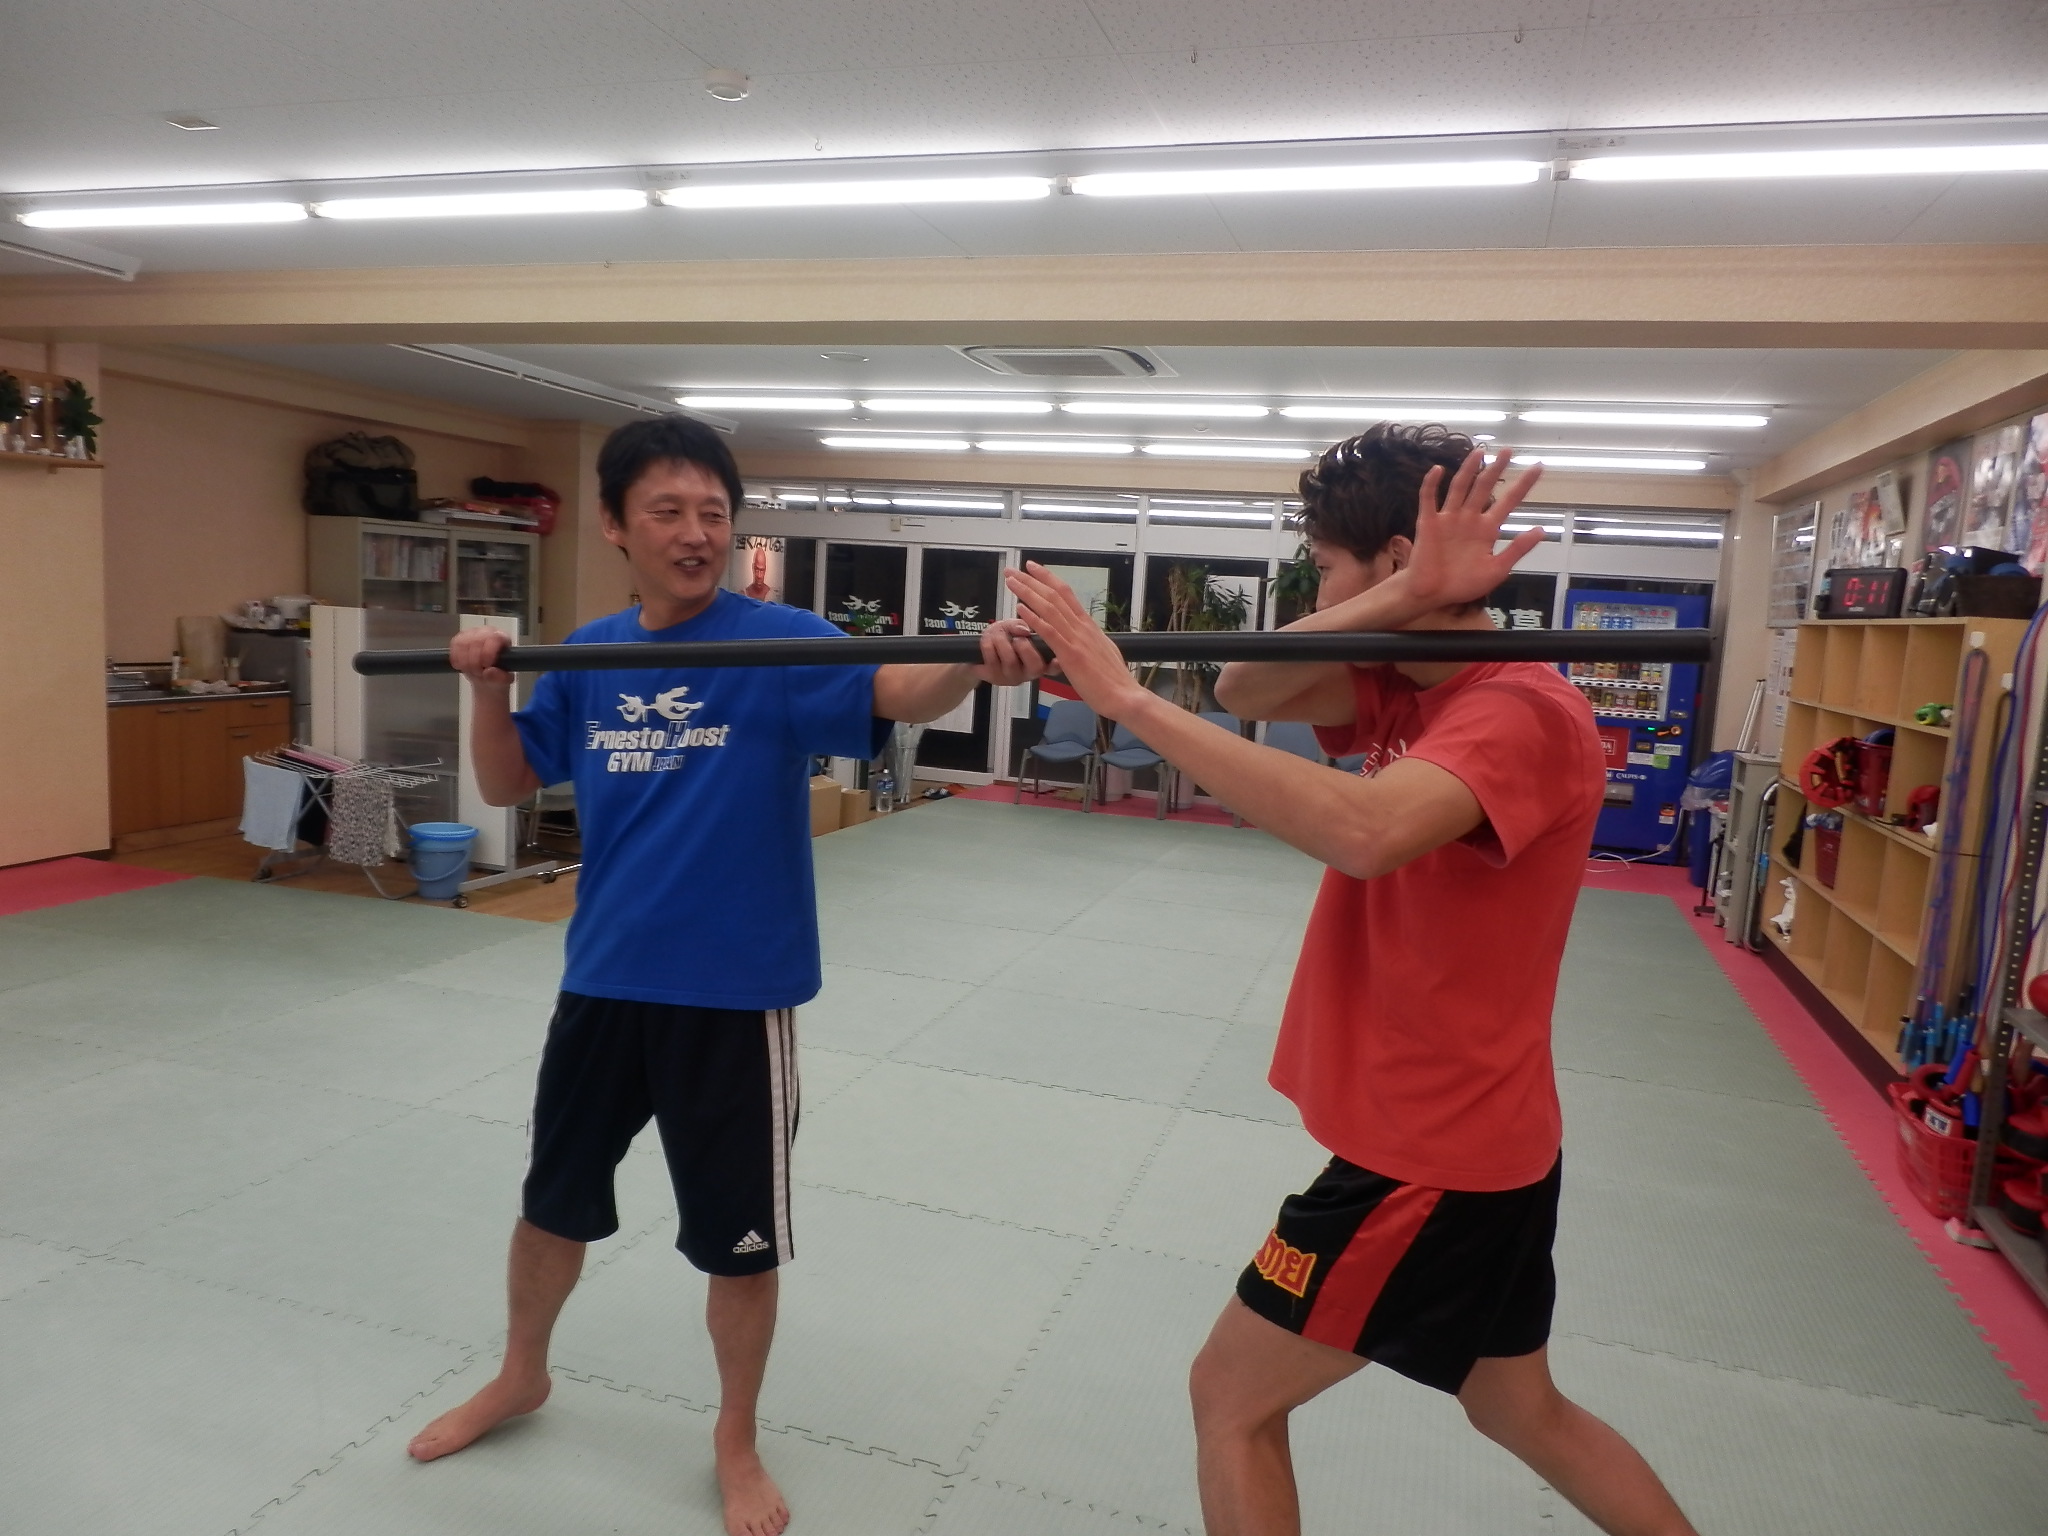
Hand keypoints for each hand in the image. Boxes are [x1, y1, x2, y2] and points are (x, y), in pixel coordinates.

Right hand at [449, 626, 513, 688]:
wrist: (485, 677)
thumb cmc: (496, 675)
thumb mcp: (503, 680)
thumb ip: (500, 677)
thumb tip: (490, 671)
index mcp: (502, 638)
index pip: (494, 637)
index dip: (487, 652)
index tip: (486, 665)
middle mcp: (488, 632)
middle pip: (476, 641)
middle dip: (474, 661)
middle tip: (478, 672)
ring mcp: (472, 633)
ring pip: (463, 643)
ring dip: (464, 661)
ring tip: (471, 670)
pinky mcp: (460, 638)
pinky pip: (454, 645)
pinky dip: (456, 658)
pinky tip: (462, 665)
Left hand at [972, 617, 1050, 685]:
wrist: (977, 649)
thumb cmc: (1001, 638)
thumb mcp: (1012, 626)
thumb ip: (1019, 625)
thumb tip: (1024, 631)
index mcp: (1039, 659)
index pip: (1054, 667)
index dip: (1057, 665)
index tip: (1058, 660)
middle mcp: (1028, 672)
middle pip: (1035, 666)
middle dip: (1024, 646)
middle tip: (1015, 638)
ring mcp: (1011, 677)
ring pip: (1011, 661)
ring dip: (1001, 641)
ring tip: (996, 634)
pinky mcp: (994, 678)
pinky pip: (992, 660)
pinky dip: (988, 644)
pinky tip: (987, 641)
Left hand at [1003, 563, 1151, 720]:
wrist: (1124, 696)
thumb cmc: (1114, 681)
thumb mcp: (1102, 653)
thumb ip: (1089, 642)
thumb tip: (1085, 638)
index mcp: (1088, 626)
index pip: (1066, 594)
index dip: (1048, 578)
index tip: (1033, 568)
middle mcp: (1082, 627)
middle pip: (1054, 595)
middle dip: (1031, 580)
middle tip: (1013, 570)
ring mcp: (1076, 639)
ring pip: (1049, 608)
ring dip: (1028, 592)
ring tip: (1011, 582)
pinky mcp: (1071, 655)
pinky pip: (1049, 632)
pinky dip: (1034, 618)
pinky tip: (1020, 609)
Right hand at [1402, 449, 1545, 612]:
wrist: (1432, 595)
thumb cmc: (1463, 584)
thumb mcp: (1497, 570)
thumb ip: (1517, 549)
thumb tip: (1541, 530)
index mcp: (1487, 529)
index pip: (1509, 501)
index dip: (1523, 484)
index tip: (1538, 467)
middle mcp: (1469, 518)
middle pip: (1484, 487)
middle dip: (1495, 469)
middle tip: (1507, 451)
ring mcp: (1448, 518)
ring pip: (1460, 487)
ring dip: (1468, 469)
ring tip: (1479, 452)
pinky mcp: (1428, 522)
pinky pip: (1429, 499)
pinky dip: (1432, 484)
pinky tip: (1438, 470)